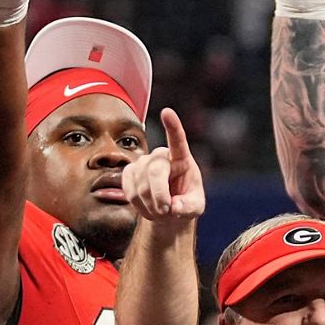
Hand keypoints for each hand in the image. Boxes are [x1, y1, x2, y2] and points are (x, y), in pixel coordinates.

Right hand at [122, 108, 204, 222]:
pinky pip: (129, 188)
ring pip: (140, 183)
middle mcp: (161, 155)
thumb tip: (175, 207)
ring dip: (150, 203)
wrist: (168, 210)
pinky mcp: (130, 173)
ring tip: (160, 211)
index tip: (167, 113)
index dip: (172, 126)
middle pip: (155, 170)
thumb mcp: (195, 207)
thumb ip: (188, 207)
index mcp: (181, 158)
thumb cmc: (185, 204)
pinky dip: (138, 203)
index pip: (177, 139)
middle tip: (166, 211)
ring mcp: (143, 162)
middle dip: (159, 195)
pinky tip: (147, 207)